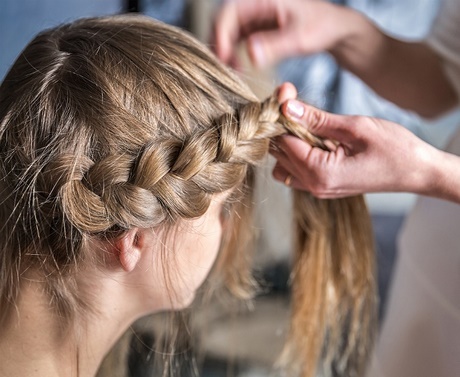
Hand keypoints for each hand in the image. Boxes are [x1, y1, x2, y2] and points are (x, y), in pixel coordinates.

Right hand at [213, 0, 351, 67]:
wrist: (332, 29)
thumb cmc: (321, 27)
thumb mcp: (300, 38)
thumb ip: (275, 45)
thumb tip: (251, 54)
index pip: (230, 11)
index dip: (222, 33)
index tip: (223, 56)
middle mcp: (255, 5)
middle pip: (224, 21)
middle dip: (220, 44)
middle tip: (222, 68)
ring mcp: (254, 17)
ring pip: (228, 32)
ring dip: (226, 51)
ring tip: (231, 72)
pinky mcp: (256, 29)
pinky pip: (237, 40)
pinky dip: (234, 54)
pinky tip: (239, 69)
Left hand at [272, 84, 442, 198]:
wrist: (417, 172)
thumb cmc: (395, 149)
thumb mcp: (355, 127)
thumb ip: (317, 119)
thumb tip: (286, 107)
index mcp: (320, 173)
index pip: (283, 142)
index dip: (282, 117)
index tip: (287, 95)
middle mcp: (314, 186)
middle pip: (279, 154)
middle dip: (283, 127)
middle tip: (296, 103)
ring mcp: (318, 189)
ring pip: (284, 165)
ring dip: (289, 142)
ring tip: (309, 125)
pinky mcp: (324, 187)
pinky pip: (296, 172)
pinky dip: (298, 154)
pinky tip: (315, 139)